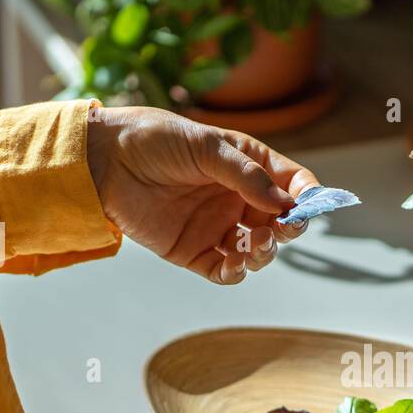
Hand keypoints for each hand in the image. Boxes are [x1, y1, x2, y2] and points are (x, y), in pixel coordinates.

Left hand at [85, 105, 316, 283]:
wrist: (103, 161)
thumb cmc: (154, 140)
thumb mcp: (205, 146)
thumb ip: (245, 176)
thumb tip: (284, 203)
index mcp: (247, 166)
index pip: (291, 184)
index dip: (306, 196)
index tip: (309, 205)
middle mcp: (237, 199)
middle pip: (279, 222)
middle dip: (288, 228)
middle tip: (280, 228)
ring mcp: (217, 227)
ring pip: (257, 250)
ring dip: (265, 252)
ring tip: (255, 244)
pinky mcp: (194, 252)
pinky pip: (225, 271)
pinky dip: (237, 272)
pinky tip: (236, 264)